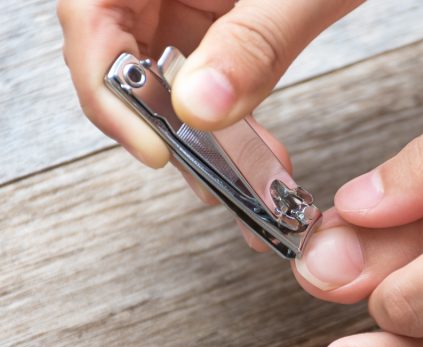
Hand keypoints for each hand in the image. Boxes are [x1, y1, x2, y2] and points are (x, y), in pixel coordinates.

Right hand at [56, 0, 361, 250]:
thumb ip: (253, 42)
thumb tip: (203, 107)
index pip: (91, 16)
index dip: (109, 89)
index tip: (155, 146)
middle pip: (120, 57)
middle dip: (159, 126)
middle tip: (202, 174)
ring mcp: (184, 2)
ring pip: (161, 78)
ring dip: (196, 136)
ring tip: (238, 175)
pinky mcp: (213, 25)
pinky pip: (200, 80)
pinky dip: (223, 121)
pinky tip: (252, 148)